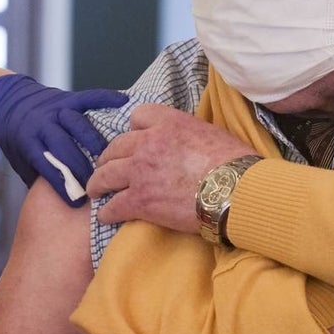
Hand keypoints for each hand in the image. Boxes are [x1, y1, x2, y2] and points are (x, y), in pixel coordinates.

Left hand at [0, 73, 127, 205]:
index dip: (61, 185)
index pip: (46, 165)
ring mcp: (57, 109)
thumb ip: (39, 178)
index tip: (76, 202)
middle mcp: (42, 123)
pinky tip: (123, 104)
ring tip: (112, 157)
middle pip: (64, 146)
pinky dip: (107, 99)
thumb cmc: (18, 140)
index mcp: (28, 141)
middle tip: (98, 184)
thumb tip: (60, 206)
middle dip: (81, 167)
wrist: (8, 102)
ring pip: (78, 124)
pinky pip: (90, 97)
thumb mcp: (21, 161)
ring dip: (95, 141)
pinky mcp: (69, 97)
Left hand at [87, 104, 257, 231]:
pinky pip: (113, 206)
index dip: (135, 129)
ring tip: (96, 190)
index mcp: (168, 123)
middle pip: (115, 147)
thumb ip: (188, 134)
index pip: (138, 116)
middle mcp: (148, 143)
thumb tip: (188, 145)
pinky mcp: (140, 200)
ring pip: (105, 175)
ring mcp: (140, 172)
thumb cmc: (234, 163)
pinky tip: (107, 216)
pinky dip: (108, 212)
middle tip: (107, 167)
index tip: (135, 139)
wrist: (237, 190)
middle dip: (108, 157)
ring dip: (98, 183)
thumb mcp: (210, 133)